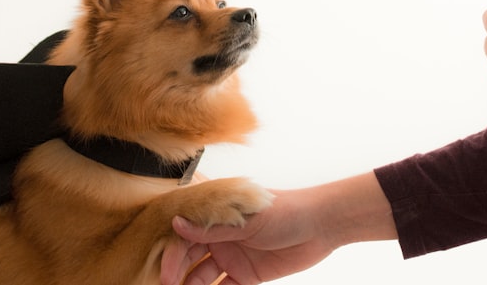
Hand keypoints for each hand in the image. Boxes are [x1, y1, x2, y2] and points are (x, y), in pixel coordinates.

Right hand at [160, 189, 331, 284]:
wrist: (320, 225)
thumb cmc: (285, 210)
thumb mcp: (249, 219)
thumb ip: (214, 226)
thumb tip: (176, 223)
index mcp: (219, 217)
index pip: (186, 235)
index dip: (173, 254)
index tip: (166, 274)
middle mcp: (221, 237)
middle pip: (190, 257)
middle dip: (176, 273)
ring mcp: (232, 256)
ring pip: (202, 276)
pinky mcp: (246, 276)